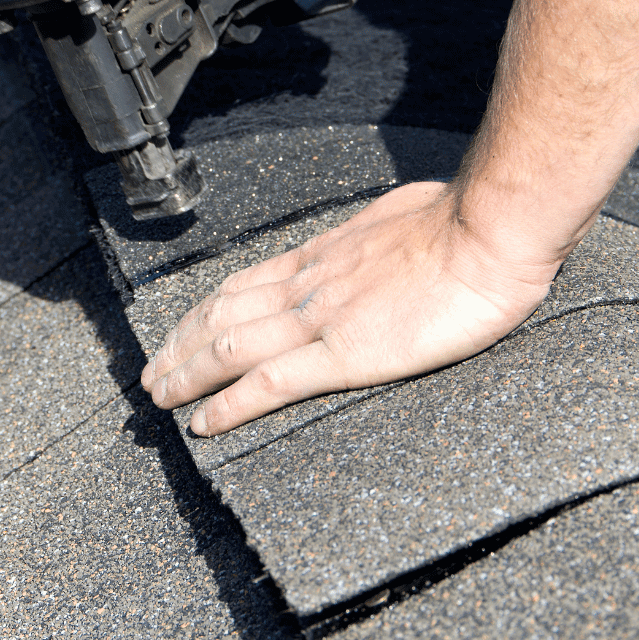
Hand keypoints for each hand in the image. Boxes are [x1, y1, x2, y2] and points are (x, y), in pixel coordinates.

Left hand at [140, 181, 560, 435]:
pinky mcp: (345, 354)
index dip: (204, 310)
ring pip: (230, 347)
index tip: (181, 330)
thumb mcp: (397, 216)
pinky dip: (229, 405)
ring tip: (160, 397)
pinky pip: (270, 383)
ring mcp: (321, 318)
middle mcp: (308, 285)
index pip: (244, 283)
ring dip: (186, 374)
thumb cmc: (460, 222)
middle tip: (151, 372)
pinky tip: (205, 423)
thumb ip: (372, 236)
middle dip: (179, 344)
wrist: (487, 233)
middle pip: (222, 315)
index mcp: (322, 254)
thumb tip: (375, 236)